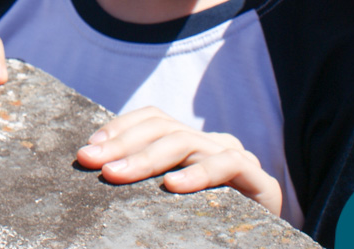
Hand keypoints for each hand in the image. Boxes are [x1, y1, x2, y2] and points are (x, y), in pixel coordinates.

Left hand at [76, 107, 281, 215]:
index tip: (89, 148)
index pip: (153, 119)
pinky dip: (198, 174)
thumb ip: (147, 182)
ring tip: (116, 174)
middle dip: (121, 143)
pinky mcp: (260, 181)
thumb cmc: (209, 229)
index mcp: (192, 144)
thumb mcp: (172, 202)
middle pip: (162, 127)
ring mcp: (237, 158)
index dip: (120, 127)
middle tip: (91, 161)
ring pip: (187, 142)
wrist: (264, 244)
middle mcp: (213, 143)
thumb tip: (97, 170)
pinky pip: (227, 165)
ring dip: (146, 158)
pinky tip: (172, 187)